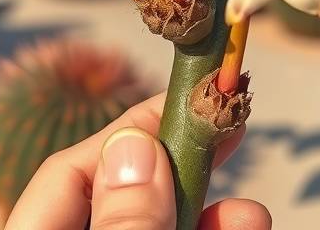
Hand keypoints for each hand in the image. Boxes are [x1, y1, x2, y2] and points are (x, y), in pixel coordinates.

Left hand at [6, 93, 270, 229]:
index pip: (66, 174)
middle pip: (117, 197)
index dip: (127, 134)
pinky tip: (243, 227)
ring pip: (154, 226)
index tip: (184, 102)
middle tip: (226, 131)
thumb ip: (124, 225)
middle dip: (178, 169)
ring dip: (205, 210)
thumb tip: (133, 146)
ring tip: (253, 215)